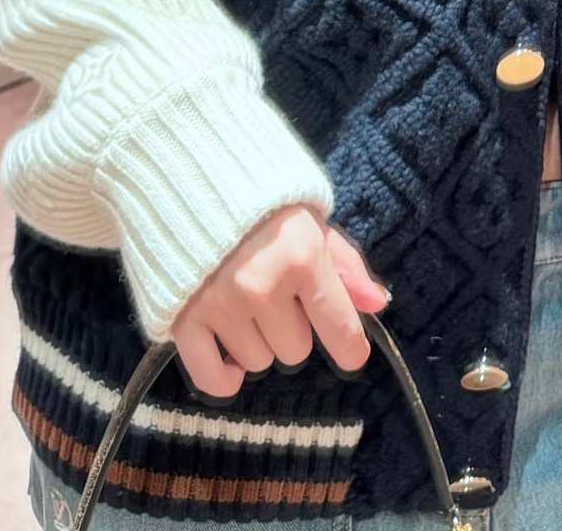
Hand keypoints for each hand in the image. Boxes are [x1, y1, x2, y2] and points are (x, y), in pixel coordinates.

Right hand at [170, 202, 390, 400]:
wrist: (196, 182)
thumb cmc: (265, 206)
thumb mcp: (313, 223)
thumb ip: (346, 265)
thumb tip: (377, 303)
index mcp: (303, 258)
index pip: (338, 327)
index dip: (350, 347)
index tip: (352, 354)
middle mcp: (263, 286)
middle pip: (295, 351)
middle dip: (292, 328)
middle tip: (278, 296)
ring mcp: (222, 306)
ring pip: (257, 362)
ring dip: (257, 342)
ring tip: (247, 304)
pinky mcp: (184, 319)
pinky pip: (211, 379)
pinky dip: (224, 377)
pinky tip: (230, 356)